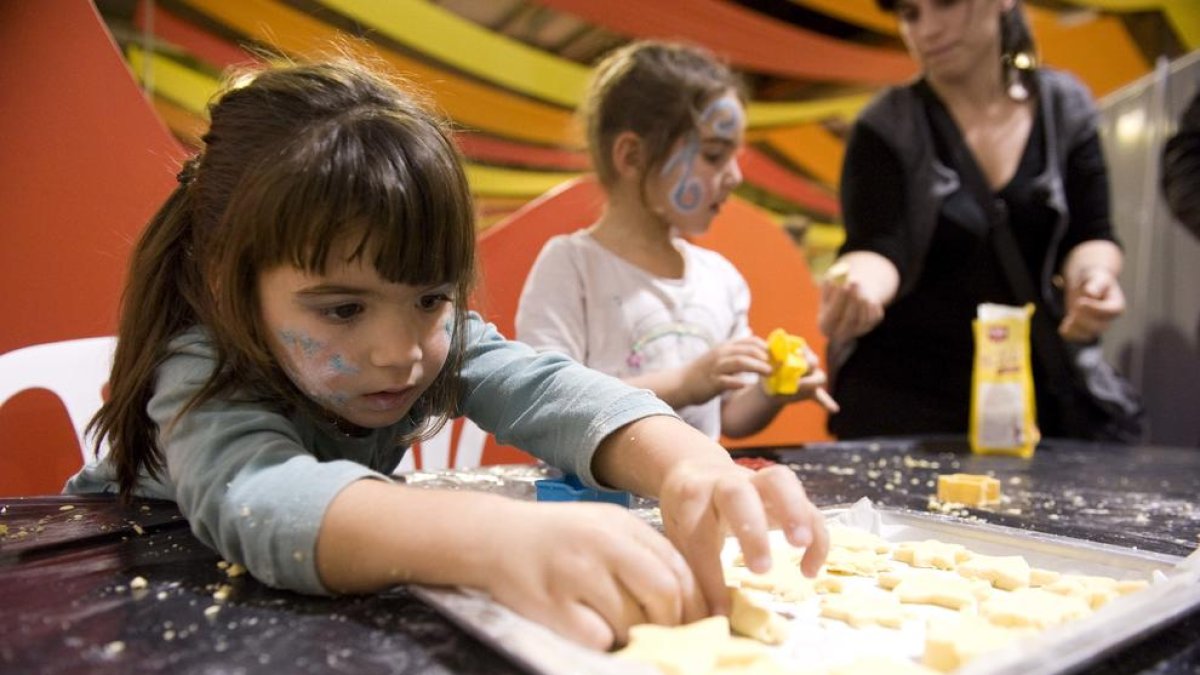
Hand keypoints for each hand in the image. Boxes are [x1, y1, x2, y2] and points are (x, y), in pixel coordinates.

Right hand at [484, 501, 700, 649]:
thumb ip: (642, 551)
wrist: (494, 537)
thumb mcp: (604, 526)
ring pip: (632, 621)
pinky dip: (604, 641)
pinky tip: (594, 630)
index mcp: (619, 524)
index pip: (677, 566)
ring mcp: (575, 574)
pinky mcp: (552, 606)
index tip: (702, 622)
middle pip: (663, 593)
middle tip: (669, 635)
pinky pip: (597, 638)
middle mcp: (600, 544)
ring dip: (636, 634)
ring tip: (624, 629)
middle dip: (673, 623)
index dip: (696, 601)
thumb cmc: (557, 536)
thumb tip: (686, 596)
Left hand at [657, 460, 827, 616]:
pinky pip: (807, 503)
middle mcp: (723, 483)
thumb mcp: (677, 535)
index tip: (719, 610)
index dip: (709, 575)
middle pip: (736, 494)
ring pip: (779, 480)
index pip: (699, 534)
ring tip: (802, 544)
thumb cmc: (687, 514)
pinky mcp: (784, 491)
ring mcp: (756, 481)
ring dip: (794, 510)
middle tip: (761, 569)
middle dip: (751, 530)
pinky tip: (810, 570)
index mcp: (690, 499)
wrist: (696, 470)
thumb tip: (705, 619)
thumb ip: (689, 569)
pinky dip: (815, 534)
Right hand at [679, 337, 773, 406]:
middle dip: (764, 357)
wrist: (681, 383)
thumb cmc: (704, 371)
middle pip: (747, 350)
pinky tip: (746, 385)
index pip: (750, 341)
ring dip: (756, 366)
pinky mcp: (711, 382)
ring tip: (769, 373)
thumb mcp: (720, 356)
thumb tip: (756, 346)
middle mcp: (721, 354)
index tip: (776, 356)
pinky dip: (737, 382)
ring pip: (739, 362)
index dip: (765, 347)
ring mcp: (716, 367)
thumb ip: (737, 352)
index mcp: (725, 347)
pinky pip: (726, 381)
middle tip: (777, 365)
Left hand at [761, 343, 839, 412]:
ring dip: (810, 383)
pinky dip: (828, 403)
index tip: (796, 353)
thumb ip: (773, 360)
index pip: (805, 349)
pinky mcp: (813, 392)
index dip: (803, 351)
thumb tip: (775, 359)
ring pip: (819, 378)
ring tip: (798, 386)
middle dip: (806, 366)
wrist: (769, 388)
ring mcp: (812, 379)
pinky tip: (834, 409)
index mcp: (800, 352)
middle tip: (793, 371)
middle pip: (813, 362)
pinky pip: (822, 397)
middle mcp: (809, 364)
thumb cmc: (769, 371)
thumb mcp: (768, 364)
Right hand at [818, 279, 883, 343]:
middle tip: (854, 282)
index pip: (831, 317)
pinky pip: (874, 315)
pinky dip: (872, 303)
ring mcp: (857, 331)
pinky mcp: (871, 326)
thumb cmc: (835, 294)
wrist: (850, 302)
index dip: (837, 301)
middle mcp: (841, 334)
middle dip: (852, 299)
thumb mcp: (827, 291)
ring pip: (864, 317)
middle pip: (849, 320)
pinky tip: (867, 296)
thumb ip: (827, 287)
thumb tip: (829, 281)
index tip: (842, 286)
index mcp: (826, 326)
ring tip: (858, 284)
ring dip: (863, 299)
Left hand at [1059, 268, 1124, 342]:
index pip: (1110, 312)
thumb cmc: (1094, 279)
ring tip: (1069, 318)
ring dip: (1075, 328)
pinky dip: (1068, 333)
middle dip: (1084, 319)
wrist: (1087, 286)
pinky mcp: (1083, 331)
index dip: (1094, 309)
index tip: (1080, 302)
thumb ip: (1096, 284)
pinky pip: (1076, 338)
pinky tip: (1064, 325)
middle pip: (1099, 327)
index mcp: (1116, 305)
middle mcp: (1108, 319)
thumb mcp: (1097, 276)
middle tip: (1075, 306)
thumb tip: (1091, 293)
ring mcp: (1096, 327)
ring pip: (1088, 335)